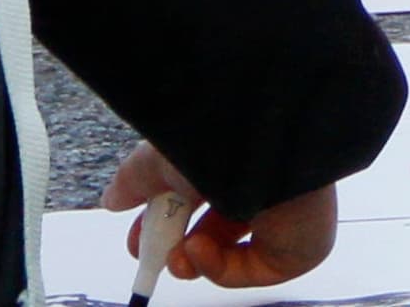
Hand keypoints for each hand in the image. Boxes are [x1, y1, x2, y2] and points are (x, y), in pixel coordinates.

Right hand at [92, 149, 337, 290]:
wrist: (261, 144)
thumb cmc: (216, 139)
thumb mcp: (158, 159)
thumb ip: (134, 180)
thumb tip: (111, 199)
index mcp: (231, 155)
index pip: (197, 193)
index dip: (164, 217)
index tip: (136, 239)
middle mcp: (260, 182)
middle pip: (214, 227)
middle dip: (175, 246)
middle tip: (147, 256)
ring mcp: (282, 214)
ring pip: (230, 252)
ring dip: (192, 258)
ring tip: (178, 254)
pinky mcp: (298, 245)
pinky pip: (250, 270)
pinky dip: (219, 267)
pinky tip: (200, 249)